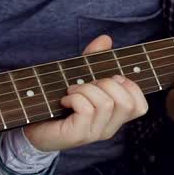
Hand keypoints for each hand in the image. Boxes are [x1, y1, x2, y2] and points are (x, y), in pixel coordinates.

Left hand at [24, 35, 149, 151]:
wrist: (33, 127)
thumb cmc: (58, 102)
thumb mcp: (79, 77)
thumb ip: (94, 60)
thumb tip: (106, 39)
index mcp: (114, 117)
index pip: (140, 106)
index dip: (130, 87)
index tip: (108, 79)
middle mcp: (109, 128)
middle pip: (126, 102)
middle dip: (106, 83)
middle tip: (86, 84)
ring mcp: (94, 134)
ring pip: (106, 103)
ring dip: (86, 89)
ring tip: (71, 91)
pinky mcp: (77, 135)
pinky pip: (86, 109)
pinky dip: (74, 97)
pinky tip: (64, 100)